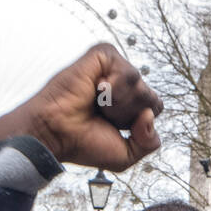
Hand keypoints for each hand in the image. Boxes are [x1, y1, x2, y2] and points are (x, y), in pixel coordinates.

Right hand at [0, 43, 162, 170]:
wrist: (56, 133)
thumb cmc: (82, 142)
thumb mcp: (126, 155)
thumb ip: (149, 143)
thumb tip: (149, 114)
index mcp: (127, 103)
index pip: (155, 108)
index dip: (138, 124)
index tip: (111, 127)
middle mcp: (121, 84)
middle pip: (152, 98)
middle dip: (128, 115)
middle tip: (100, 114)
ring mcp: (112, 68)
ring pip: (141, 86)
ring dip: (119, 104)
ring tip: (95, 103)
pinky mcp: (102, 55)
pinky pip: (128, 71)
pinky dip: (115, 88)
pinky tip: (97, 89)